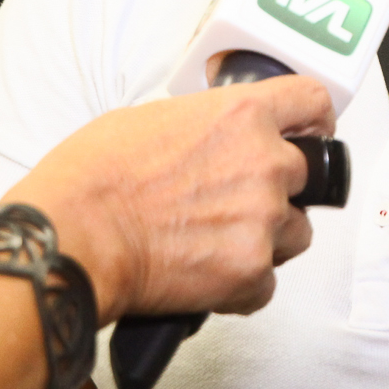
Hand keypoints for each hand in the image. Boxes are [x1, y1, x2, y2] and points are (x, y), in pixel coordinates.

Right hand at [3, 77, 333, 323]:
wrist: (75, 236)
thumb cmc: (94, 178)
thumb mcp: (152, 118)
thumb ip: (205, 126)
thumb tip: (211, 141)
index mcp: (242, 115)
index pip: (313, 103)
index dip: (314, 120)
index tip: (310, 133)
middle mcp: (266, 164)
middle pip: (306, 177)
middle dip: (278, 190)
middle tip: (234, 202)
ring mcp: (264, 219)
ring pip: (295, 232)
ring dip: (266, 239)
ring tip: (215, 243)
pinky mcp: (252, 272)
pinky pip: (266, 283)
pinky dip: (241, 285)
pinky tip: (204, 276)